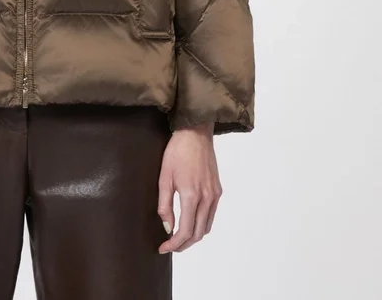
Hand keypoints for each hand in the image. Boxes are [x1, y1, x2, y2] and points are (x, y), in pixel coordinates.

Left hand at [157, 123, 221, 252]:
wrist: (195, 133)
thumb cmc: (177, 151)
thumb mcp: (164, 177)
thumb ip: (164, 204)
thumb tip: (167, 226)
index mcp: (192, 195)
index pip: (185, 231)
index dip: (174, 243)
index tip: (163, 248)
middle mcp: (207, 198)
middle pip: (197, 233)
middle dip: (184, 244)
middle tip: (170, 246)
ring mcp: (214, 194)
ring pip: (206, 227)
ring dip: (193, 236)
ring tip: (179, 237)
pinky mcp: (218, 190)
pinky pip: (211, 215)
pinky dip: (201, 224)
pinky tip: (190, 222)